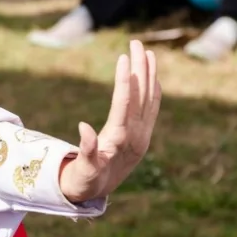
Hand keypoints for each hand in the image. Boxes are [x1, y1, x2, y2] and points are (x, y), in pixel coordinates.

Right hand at [59, 40, 161, 202]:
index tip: (123, 57)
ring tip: (148, 52)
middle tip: (137, 43)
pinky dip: (153, 90)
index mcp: (120, 139)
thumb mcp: (83, 167)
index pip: (125, 102)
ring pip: (150, 99)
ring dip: (150, 75)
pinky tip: (152, 77)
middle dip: (140, 68)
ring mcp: (142, 135)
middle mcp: (136, 135)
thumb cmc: (86, 178)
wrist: (97, 193)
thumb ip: (85, 149)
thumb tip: (83, 128)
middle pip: (141, 95)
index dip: (125, 79)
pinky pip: (152, 108)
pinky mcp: (143, 136)